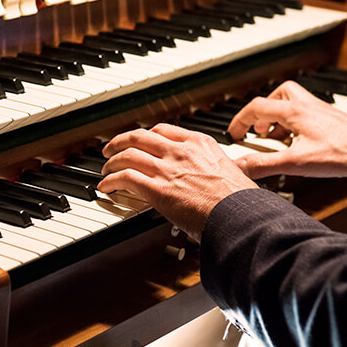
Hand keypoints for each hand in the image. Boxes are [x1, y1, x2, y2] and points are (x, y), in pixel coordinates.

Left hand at [99, 123, 256, 237]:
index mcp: (200, 144)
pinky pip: (125, 178)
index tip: (140, 141)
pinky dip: (110, 181)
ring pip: (128, 154)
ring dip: (111, 161)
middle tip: (111, 149)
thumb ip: (216, 169)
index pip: (163, 130)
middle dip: (121, 141)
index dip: (146, 135)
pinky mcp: (158, 190)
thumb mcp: (233, 171)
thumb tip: (215, 180)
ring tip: (105, 168)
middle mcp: (181, 151)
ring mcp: (168, 169)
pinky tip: (106, 186)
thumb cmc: (241, 201)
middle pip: (140, 136)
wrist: (241, 216)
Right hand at [228, 81, 346, 178]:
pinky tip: (300, 143)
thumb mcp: (295, 162)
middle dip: (263, 110)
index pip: (256, 107)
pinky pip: (308, 115)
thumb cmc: (343, 153)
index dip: (240, 120)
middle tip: (259, 128)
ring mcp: (321, 112)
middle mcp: (307, 107)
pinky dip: (297, 125)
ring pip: (294, 102)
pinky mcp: (332, 121)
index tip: (234, 133)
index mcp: (294, 112)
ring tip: (277, 137)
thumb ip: (264, 165)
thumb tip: (239, 167)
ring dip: (281, 116)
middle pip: (278, 95)